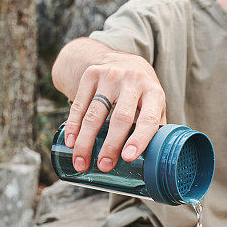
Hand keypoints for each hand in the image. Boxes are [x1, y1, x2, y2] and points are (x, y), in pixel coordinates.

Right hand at [65, 51, 166, 172]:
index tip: (128, 157)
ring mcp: (110, 76)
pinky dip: (73, 126)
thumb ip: (156, 128)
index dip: (139, 139)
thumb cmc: (141, 93)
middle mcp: (133, 81)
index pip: (148, 118)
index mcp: (154, 92)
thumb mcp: (155, 104)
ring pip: (95, 113)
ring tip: (81, 163)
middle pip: (120, 117)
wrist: (121, 59)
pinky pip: (79, 104)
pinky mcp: (91, 75)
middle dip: (110, 145)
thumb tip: (155, 161)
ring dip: (86, 141)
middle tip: (103, 166)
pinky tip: (71, 142)